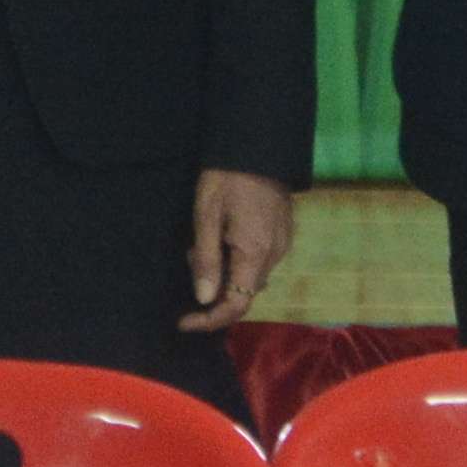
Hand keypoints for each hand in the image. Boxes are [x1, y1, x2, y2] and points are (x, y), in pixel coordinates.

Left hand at [181, 168, 296, 333]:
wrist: (259, 144)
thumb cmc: (227, 178)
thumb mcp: (206, 215)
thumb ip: (206, 260)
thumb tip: (203, 299)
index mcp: (255, 254)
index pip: (235, 306)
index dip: (209, 320)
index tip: (183, 321)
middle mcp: (274, 256)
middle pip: (242, 294)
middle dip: (212, 287)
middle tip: (191, 254)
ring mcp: (282, 245)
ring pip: (249, 277)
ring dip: (224, 271)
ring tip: (204, 240)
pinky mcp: (283, 235)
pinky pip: (258, 261)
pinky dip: (237, 260)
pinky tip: (223, 235)